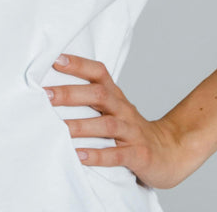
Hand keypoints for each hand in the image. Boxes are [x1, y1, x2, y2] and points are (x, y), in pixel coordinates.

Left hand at [44, 52, 201, 190]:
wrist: (170, 151)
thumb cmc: (131, 129)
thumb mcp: (114, 109)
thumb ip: (90, 98)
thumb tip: (51, 90)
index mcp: (116, 95)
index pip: (98, 72)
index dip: (78, 64)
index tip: (55, 59)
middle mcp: (124, 109)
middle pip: (99, 94)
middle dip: (71, 94)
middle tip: (46, 96)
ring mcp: (133, 131)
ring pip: (107, 125)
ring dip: (81, 126)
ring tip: (59, 129)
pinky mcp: (139, 154)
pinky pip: (118, 154)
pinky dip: (98, 155)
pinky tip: (80, 156)